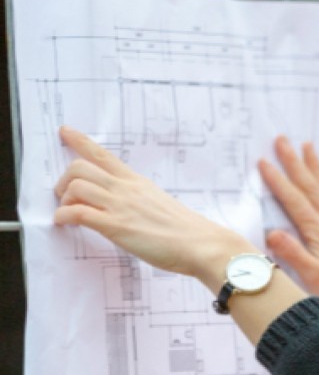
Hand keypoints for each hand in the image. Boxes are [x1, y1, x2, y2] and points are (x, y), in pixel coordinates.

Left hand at [53, 126, 253, 287]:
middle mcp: (126, 189)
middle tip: (66, 197)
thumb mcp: (159, 203)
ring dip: (63, 199)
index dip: (80, 141)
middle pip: (80, 167)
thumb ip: (138, 200)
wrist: (200, 243)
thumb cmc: (185, 229)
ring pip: (75, 186)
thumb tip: (125, 206)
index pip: (104, 155)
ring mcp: (120, 206)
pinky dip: (64, 216)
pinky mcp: (116, 226)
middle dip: (63, 180)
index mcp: (137, 182)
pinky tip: (64, 223)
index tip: (65, 131)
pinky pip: (78, 212)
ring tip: (67, 212)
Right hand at [259, 137, 318, 320]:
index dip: (278, 180)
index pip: (294, 200)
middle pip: (310, 185)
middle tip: (282, 139)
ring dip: (314, 166)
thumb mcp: (313, 276)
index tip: (263, 161)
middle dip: (295, 161)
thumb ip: (292, 253)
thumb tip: (271, 232)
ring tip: (307, 146)